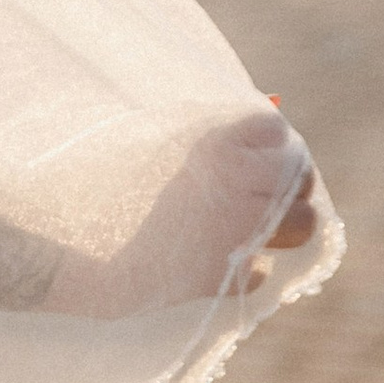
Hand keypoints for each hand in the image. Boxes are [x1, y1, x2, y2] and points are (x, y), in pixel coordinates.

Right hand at [95, 107, 318, 317]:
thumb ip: (207, 129)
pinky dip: (248, 265)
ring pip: (304, 224)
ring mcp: (238, 233)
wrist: (79, 248)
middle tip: (267, 189)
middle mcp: (237, 185)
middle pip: (302, 174)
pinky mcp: (229, 275)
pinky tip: (220, 257)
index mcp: (217, 144)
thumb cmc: (109, 183)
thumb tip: (266, 106)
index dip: (269, 141)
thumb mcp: (154, 139)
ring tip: (257, 224)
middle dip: (290, 181)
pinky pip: (264, 268)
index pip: (275, 130)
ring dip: (285, 223)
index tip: (257, 152)